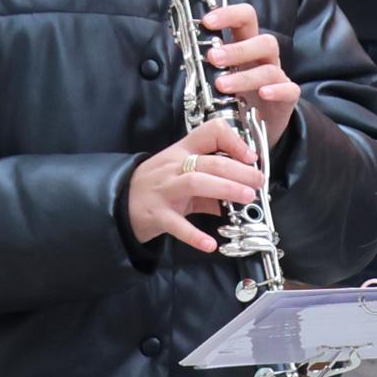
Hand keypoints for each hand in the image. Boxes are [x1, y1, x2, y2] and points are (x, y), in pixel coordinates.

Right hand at [126, 118, 265, 251]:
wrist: (118, 202)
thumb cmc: (157, 185)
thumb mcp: (183, 175)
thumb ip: (212, 183)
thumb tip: (243, 192)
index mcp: (182, 151)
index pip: (209, 132)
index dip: (233, 141)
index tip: (251, 157)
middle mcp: (173, 167)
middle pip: (209, 162)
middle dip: (239, 170)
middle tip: (258, 182)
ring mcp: (164, 190)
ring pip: (196, 183)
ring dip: (225, 189)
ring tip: (247, 198)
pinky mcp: (156, 215)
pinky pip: (177, 225)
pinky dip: (194, 235)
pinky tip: (211, 244)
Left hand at [202, 0, 299, 146]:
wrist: (251, 129)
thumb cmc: (232, 97)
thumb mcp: (216, 76)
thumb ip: (204, 62)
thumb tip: (184, 48)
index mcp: (246, 46)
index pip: (246, 19)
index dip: (229, 14)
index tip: (207, 21)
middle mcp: (264, 59)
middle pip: (264, 41)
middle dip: (238, 49)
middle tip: (213, 58)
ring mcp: (277, 78)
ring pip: (270, 68)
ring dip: (245, 76)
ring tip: (222, 86)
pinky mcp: (286, 99)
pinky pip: (289, 90)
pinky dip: (277, 90)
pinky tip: (262, 94)